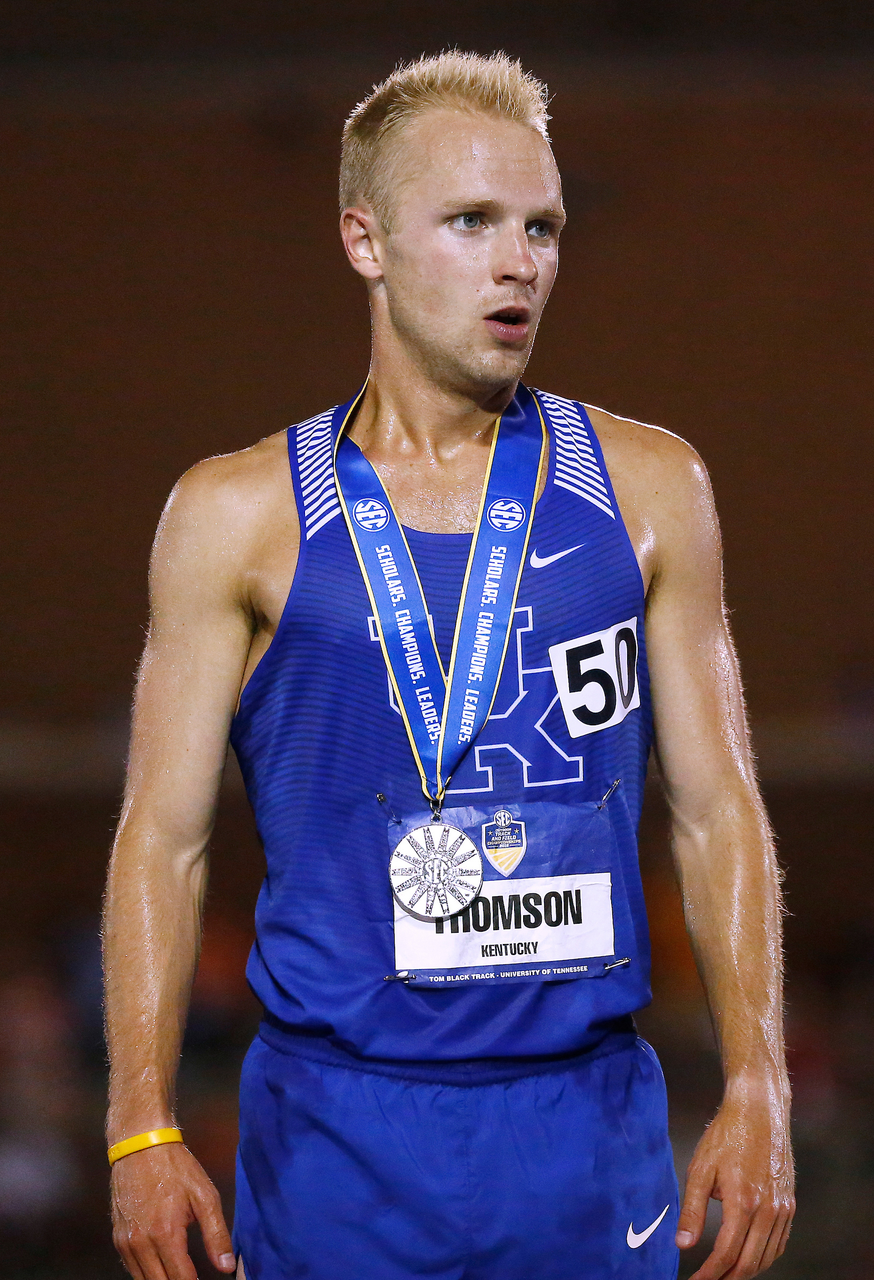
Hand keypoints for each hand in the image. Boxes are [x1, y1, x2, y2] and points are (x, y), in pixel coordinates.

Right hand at [111, 1141, 235, 1279]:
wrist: (140, 1145)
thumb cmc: (175, 1168)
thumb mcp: (204, 1195)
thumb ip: (216, 1234)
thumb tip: (226, 1266)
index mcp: (165, 1234)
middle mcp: (141, 1244)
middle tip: (192, 1278)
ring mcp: (126, 1242)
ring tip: (178, 1274)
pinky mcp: (117, 1238)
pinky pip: (132, 1268)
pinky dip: (146, 1273)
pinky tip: (160, 1267)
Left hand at [677, 1086, 794, 1278]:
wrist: (759, 1110)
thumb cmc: (727, 1135)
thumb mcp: (701, 1169)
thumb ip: (692, 1210)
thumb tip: (683, 1244)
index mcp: (743, 1202)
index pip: (726, 1254)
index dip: (709, 1273)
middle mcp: (768, 1210)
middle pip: (749, 1262)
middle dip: (727, 1278)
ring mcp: (783, 1208)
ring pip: (767, 1257)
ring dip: (746, 1271)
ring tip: (725, 1273)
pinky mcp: (790, 1203)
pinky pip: (779, 1243)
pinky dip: (764, 1256)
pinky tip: (749, 1255)